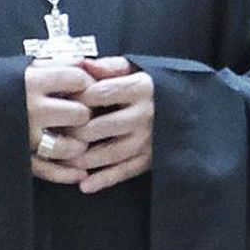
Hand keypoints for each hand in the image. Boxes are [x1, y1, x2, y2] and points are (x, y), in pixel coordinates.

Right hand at [25, 61, 95, 184]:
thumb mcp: (25, 67)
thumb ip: (57, 65)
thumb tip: (88, 64)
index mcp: (32, 81)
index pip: (77, 79)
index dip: (90, 82)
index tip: (91, 87)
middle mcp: (29, 108)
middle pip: (78, 113)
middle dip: (86, 114)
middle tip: (85, 115)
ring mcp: (24, 136)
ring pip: (66, 146)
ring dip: (78, 145)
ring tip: (79, 140)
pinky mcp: (17, 157)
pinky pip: (47, 170)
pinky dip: (66, 174)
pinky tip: (79, 172)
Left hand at [63, 56, 153, 193]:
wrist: (192, 108)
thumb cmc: (154, 87)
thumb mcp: (137, 69)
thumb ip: (110, 66)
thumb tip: (84, 64)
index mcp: (141, 88)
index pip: (99, 93)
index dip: (76, 98)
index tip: (63, 101)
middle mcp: (145, 114)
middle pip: (99, 127)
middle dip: (74, 132)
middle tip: (57, 133)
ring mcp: (148, 139)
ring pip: (109, 153)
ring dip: (83, 160)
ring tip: (65, 158)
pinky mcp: (151, 159)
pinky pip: (124, 172)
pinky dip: (103, 180)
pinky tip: (85, 185)